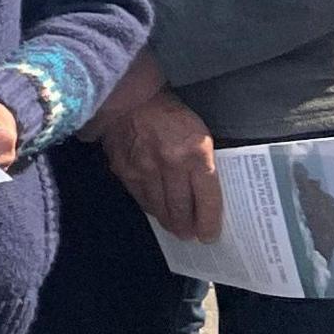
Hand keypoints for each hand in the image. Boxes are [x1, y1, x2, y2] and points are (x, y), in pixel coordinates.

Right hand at [100, 90, 222, 241]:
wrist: (131, 97)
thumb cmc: (172, 113)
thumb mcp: (199, 132)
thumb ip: (202, 161)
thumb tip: (205, 192)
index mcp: (195, 154)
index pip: (206, 197)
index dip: (208, 220)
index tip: (209, 235)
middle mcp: (170, 165)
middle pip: (181, 208)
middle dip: (187, 226)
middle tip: (190, 236)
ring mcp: (144, 169)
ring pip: (159, 207)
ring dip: (168, 221)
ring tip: (175, 228)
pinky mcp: (124, 170)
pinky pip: (140, 197)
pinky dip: (150, 207)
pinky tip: (156, 210)